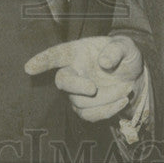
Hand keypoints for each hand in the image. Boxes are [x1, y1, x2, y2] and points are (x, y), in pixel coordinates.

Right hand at [24, 36, 144, 121]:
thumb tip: (104, 62)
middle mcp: (73, 71)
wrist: (134, 78)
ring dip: (105, 99)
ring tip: (125, 89)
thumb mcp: (127, 47)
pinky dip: (107, 110)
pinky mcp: (85, 108)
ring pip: (80, 101)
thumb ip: (116, 49)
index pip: (56, 55)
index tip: (29, 68)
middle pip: (63, 81)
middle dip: (76, 86)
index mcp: (77, 52)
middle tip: (93, 89)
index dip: (43, 61)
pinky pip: (89, 115)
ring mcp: (77, 92)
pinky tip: (122, 101)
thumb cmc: (125, 57)